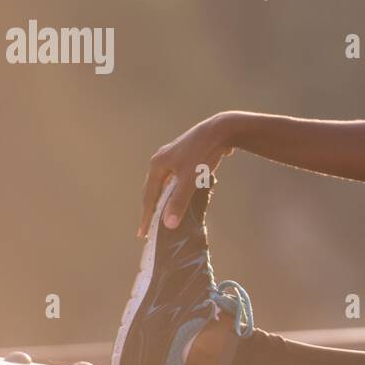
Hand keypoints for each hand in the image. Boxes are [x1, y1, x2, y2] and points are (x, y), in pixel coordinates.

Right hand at [138, 113, 235, 236]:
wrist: (221, 131)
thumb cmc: (202, 154)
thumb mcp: (189, 180)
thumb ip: (179, 202)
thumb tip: (168, 224)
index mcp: (157, 165)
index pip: (149, 196)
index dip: (146, 216)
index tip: (143, 233)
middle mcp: (162, 160)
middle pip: (154, 189)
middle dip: (152, 209)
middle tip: (150, 227)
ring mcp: (173, 158)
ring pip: (165, 184)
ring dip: (164, 200)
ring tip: (163, 215)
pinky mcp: (186, 158)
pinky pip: (176, 180)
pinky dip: (175, 192)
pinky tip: (181, 199)